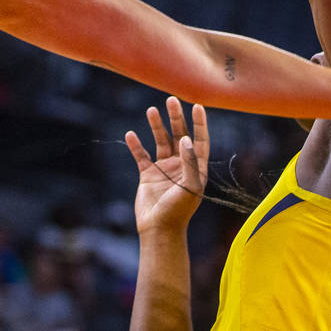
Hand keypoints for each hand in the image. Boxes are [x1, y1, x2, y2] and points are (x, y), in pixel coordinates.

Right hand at [126, 97, 208, 235]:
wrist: (159, 230)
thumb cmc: (179, 211)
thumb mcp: (190, 186)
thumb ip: (189, 162)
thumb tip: (185, 138)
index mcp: (196, 168)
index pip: (199, 141)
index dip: (200, 123)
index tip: (197, 105)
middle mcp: (181, 165)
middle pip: (179, 135)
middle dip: (176, 118)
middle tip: (171, 100)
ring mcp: (164, 169)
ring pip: (160, 141)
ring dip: (156, 126)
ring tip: (151, 110)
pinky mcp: (148, 175)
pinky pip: (141, 155)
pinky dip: (136, 145)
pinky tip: (131, 134)